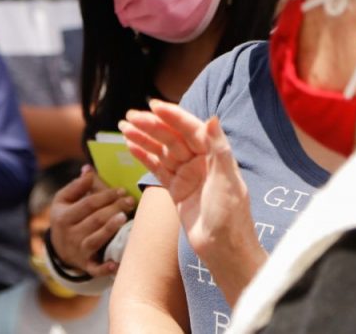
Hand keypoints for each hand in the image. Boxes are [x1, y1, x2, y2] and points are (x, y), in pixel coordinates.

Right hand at [49, 165, 135, 276]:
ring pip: (96, 239)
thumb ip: (77, 186)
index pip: (88, 203)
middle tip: (130, 201)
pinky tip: (116, 264)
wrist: (59, 248)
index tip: (121, 190)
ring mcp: (78, 250)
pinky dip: (105, 268)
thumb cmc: (66, 217)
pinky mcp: (86, 265)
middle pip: (95, 219)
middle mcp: (70, 234)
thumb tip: (89, 169)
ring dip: (110, 229)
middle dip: (114, 208)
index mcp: (64, 216)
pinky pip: (95, 268)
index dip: (105, 195)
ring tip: (124, 217)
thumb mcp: (64, 200)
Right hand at [119, 100, 265, 304]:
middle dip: (151, 125)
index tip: (153, 106)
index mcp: (214, 155)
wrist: (224, 250)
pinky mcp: (176, 189)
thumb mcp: (227, 181)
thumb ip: (219, 148)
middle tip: (129, 116)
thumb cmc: (231, 217)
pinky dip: (143, 156)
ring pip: (161, 151)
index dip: (173, 116)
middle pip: (172, 137)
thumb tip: (212, 118)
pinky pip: (157, 168)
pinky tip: (130, 146)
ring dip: (143, 138)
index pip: (191, 129)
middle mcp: (200, 161)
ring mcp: (187, 175)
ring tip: (123, 127)